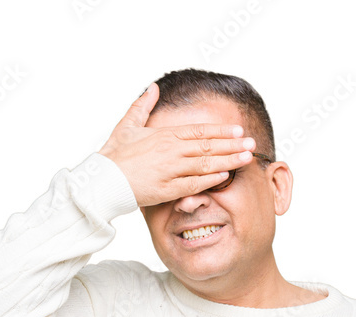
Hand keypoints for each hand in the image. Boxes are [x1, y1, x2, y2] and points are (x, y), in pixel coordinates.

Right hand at [97, 81, 256, 207]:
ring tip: (247, 158)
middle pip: (208, 146)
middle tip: (252, 143)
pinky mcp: (167, 189)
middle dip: (232, 145)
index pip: (199, 131)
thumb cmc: (114, 154)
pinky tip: (226, 175)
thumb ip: (143, 106)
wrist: (103, 179)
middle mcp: (171, 150)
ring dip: (229, 160)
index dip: (221, 131)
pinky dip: (211, 179)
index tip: (238, 130)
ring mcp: (170, 170)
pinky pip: (194, 183)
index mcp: (164, 135)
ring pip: (206, 163)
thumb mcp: (128, 125)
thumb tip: (153, 88)